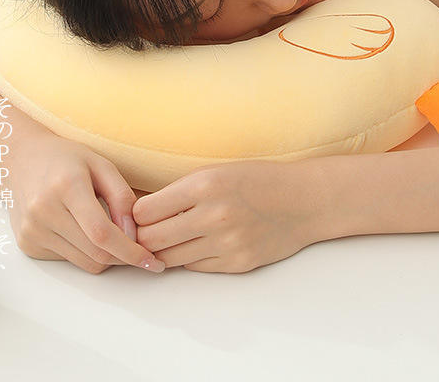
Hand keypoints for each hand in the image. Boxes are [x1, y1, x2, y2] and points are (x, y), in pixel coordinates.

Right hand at [5, 124, 164, 274]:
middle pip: (95, 253)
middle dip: (124, 257)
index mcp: (66, 186)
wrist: (21, 159)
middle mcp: (44, 211)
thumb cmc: (67, 159)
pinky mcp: (27, 244)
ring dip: (105, 255)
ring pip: (84, 262)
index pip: (102, 233)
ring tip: (108, 232)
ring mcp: (32, 230)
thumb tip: (133, 235)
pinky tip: (80, 228)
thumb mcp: (101, 165)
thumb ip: (122, 197)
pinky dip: (83, 251)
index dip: (130, 251)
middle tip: (139, 249)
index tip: (152, 261)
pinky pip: (68, 260)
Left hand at [131, 159, 318, 273]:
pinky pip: (194, 267)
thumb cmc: (256, 179)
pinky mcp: (237, 264)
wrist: (303, 200)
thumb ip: (179, 191)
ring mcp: (226, 243)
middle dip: (142, 236)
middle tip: (143, 231)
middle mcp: (214, 215)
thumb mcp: (215, 171)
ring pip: (170, 258)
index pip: (144, 211)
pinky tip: (193, 244)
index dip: (135, 214)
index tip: (137, 212)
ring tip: (165, 238)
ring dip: (162, 250)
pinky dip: (187, 258)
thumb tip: (139, 211)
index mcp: (204, 184)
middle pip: (152, 239)